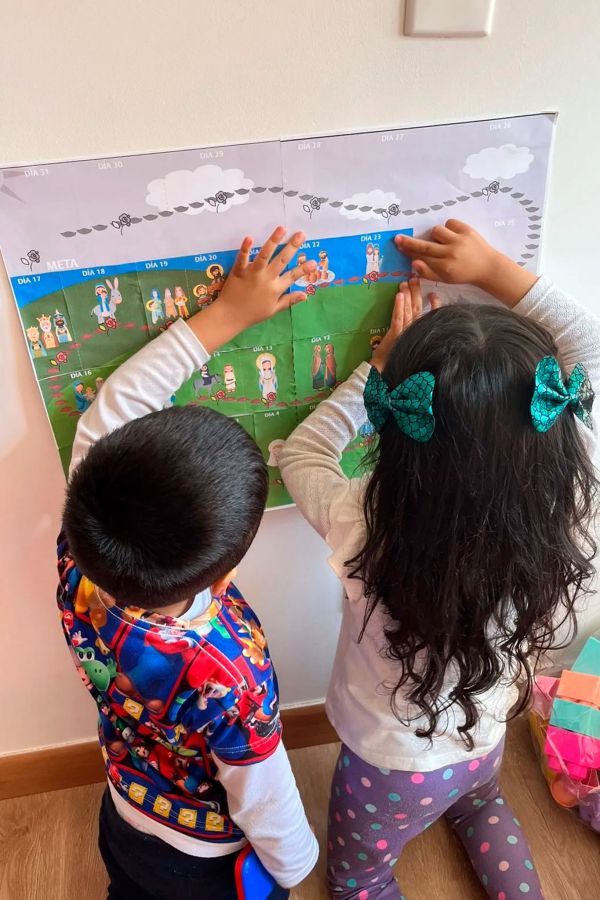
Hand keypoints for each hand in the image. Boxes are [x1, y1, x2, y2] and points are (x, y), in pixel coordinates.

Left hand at [189, 227, 315, 352]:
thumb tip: (306, 295)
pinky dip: (246, 248)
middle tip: (302, 234)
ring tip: (282, 228)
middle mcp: (266, 279)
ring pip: (265, 255)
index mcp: (275, 289)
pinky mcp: (239, 271)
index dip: (304, 269)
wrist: (230, 317)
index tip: (314, 262)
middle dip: (293, 246)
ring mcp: (252, 274)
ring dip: (274, 241)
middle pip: (282, 260)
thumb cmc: (252, 314)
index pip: (293, 276)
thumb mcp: (273, 310)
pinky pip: (242, 258)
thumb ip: (289, 300)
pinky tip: (250, 237)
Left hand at [371, 279, 439, 371]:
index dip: (434, 305)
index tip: (434, 295)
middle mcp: (415, 331)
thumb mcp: (407, 346)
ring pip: (408, 310)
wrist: (386, 373)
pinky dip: (398, 305)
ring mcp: (406, 332)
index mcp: (419, 333)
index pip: (429, 316)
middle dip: (417, 292)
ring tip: (407, 282)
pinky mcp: (396, 334)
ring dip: (408, 295)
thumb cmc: (395, 359)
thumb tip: (418, 327)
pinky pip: (398, 317)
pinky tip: (399, 295)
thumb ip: (415, 336)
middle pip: (417, 308)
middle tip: (416, 278)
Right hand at [395, 219, 536, 307]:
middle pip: (425, 245)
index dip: (409, 251)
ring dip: (435, 235)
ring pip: (437, 231)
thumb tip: (413, 263)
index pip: (422, 258)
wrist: (488, 267)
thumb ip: (428, 273)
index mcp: (445, 267)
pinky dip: (449, 228)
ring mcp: (459, 240)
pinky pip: (450, 223)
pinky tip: (452, 235)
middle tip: (398, 238)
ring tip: (441, 241)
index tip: (399, 246)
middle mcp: (450, 253)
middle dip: (410, 242)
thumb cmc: (463, 274)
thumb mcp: (445, 279)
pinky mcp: (467, 230)